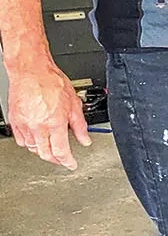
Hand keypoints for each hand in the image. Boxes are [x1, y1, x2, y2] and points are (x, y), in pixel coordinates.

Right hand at [6, 56, 90, 170]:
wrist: (31, 71)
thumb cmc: (51, 82)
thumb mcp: (74, 103)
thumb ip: (80, 125)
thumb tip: (85, 139)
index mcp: (54, 123)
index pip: (60, 151)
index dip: (67, 162)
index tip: (72, 165)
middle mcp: (38, 127)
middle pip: (45, 154)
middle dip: (55, 159)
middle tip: (62, 159)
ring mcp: (24, 125)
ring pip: (32, 148)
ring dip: (43, 151)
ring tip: (51, 147)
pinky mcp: (14, 122)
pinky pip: (21, 140)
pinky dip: (30, 143)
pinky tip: (36, 139)